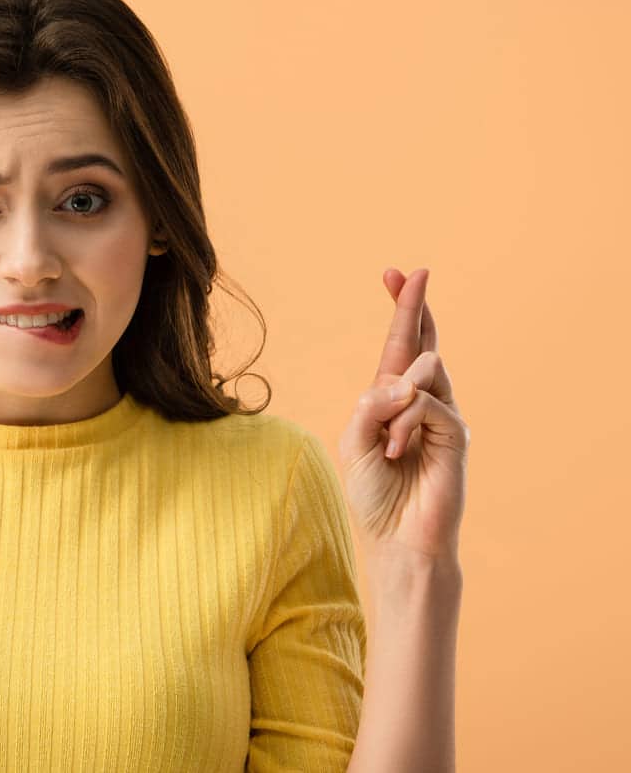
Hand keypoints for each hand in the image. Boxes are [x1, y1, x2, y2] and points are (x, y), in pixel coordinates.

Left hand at [338, 268, 469, 560]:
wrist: (396, 538)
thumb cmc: (374, 494)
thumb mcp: (355, 443)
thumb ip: (370, 406)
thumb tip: (402, 380)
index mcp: (392, 399)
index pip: (399, 346)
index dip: (401, 309)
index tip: (395, 272)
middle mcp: (421, 401)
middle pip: (422, 343)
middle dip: (414, 307)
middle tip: (413, 272)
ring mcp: (443, 415)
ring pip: (423, 372)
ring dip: (395, 399)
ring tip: (389, 442)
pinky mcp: (456, 434)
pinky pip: (428, 405)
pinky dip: (406, 425)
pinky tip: (399, 452)